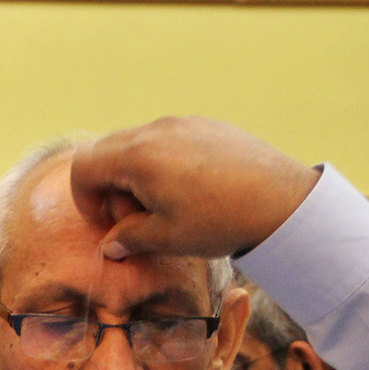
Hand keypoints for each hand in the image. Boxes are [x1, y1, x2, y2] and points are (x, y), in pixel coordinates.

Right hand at [68, 117, 320, 262]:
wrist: (284, 202)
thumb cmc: (220, 221)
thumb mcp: (166, 238)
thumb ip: (128, 238)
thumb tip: (110, 245)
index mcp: (137, 157)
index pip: (83, 167)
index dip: (84, 199)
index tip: (106, 223)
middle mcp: (156, 131)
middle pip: (106, 152)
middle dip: (109, 186)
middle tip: (134, 217)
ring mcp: (183, 123)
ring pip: (137, 144)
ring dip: (135, 174)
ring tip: (164, 204)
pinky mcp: (207, 125)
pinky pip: (168, 139)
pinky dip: (162, 162)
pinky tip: (190, 189)